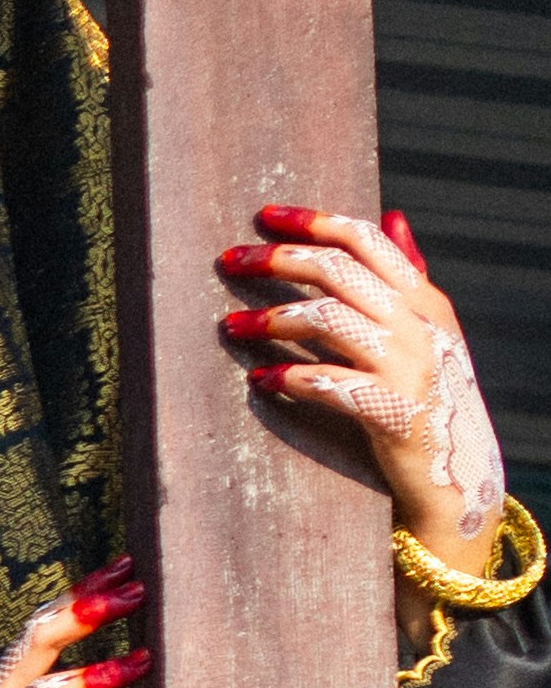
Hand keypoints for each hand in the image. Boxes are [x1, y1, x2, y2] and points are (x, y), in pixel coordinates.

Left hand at [217, 204, 504, 564]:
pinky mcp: (393, 412)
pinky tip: (261, 380)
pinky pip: (329, 383)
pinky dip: (289, 378)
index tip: (263, 216)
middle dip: (277, 259)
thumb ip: (409, 275)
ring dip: (271, 319)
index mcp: (424, 299)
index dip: (311, 222)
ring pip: (327, 319)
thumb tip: (392, 216)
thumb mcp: (430, 330)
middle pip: (336, 270)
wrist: (459, 471)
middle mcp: (420, 324)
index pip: (364, 239)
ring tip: (231, 325)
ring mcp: (409, 367)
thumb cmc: (431, 395)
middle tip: (229, 261)